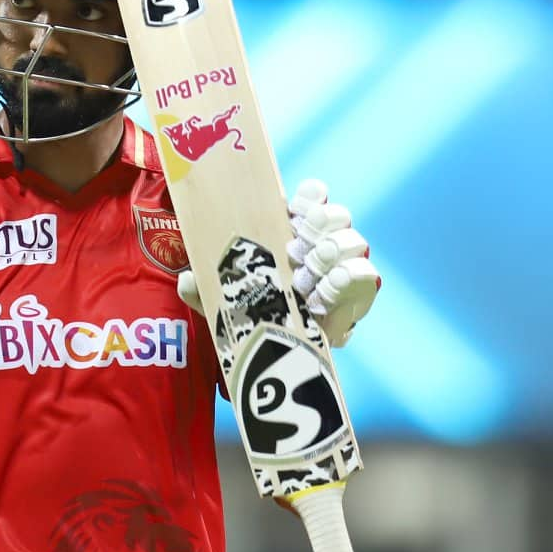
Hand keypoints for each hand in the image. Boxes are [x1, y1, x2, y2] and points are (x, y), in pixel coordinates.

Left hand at [175, 179, 379, 346]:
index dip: (309, 196)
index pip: (312, 196)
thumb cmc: (247, 314)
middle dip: (321, 227)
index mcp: (292, 230)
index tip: (293, 208)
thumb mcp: (220, 297)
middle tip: (298, 250)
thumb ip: (201, 286)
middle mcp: (323, 243)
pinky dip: (347, 282)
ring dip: (332, 255)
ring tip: (308, 279)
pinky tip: (324, 295)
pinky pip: (367, 278)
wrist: (272, 355)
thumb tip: (185, 280)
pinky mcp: (357, 297)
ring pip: (355, 242)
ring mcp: (344, 268)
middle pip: (338, 215)